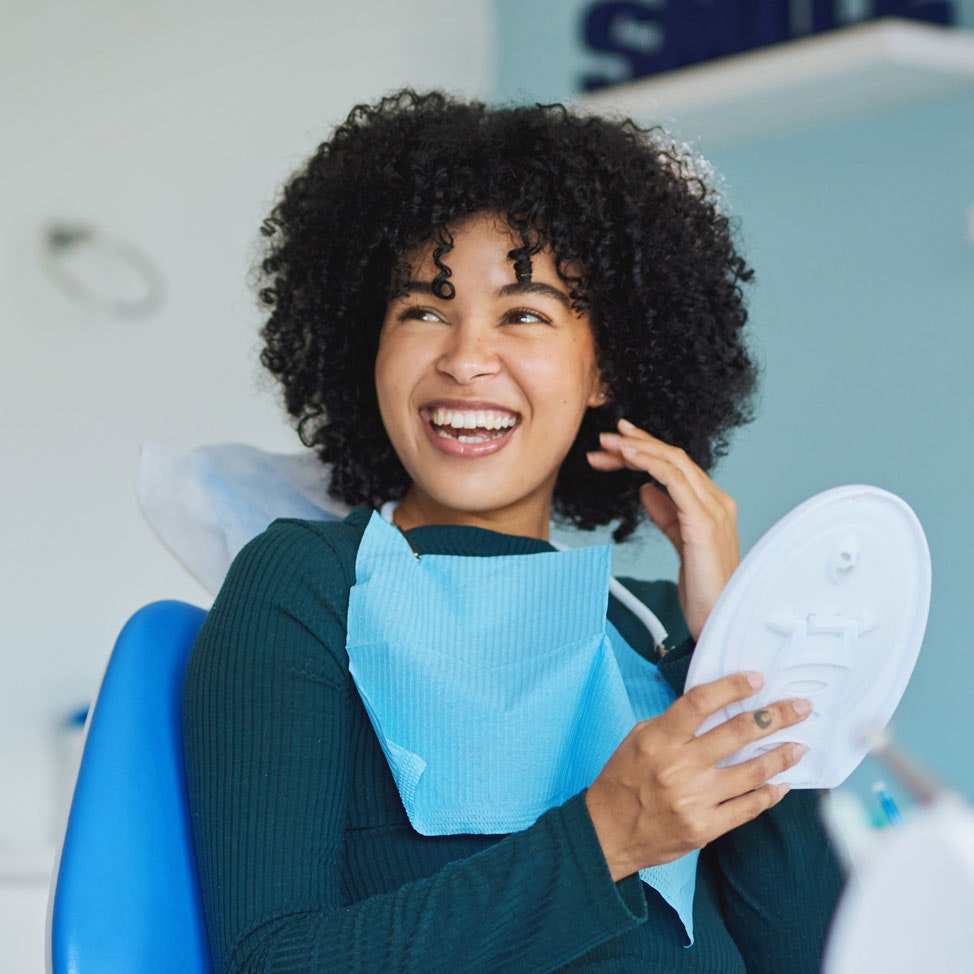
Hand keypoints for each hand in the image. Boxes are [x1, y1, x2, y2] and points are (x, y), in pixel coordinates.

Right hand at [584, 672, 809, 880]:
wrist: (608, 832)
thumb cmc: (623, 780)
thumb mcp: (638, 739)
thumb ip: (674, 724)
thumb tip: (713, 707)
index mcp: (658, 739)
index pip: (699, 702)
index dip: (731, 687)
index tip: (757, 679)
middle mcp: (678, 766)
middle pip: (736, 733)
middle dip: (774, 717)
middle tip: (799, 708)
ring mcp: (694, 799)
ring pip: (751, 771)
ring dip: (780, 756)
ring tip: (799, 745)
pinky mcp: (705, 827)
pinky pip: (747, 808)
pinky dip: (769, 794)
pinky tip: (782, 783)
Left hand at [587, 418, 738, 638]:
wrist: (718, 619)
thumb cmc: (704, 590)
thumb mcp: (680, 544)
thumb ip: (666, 514)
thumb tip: (645, 489)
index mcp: (713, 505)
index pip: (677, 466)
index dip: (647, 450)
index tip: (618, 442)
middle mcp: (717, 501)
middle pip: (674, 458)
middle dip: (637, 443)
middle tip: (605, 436)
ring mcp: (714, 509)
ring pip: (674, 461)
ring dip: (638, 448)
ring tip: (609, 443)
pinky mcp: (703, 521)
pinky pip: (674, 480)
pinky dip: (649, 463)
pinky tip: (628, 457)